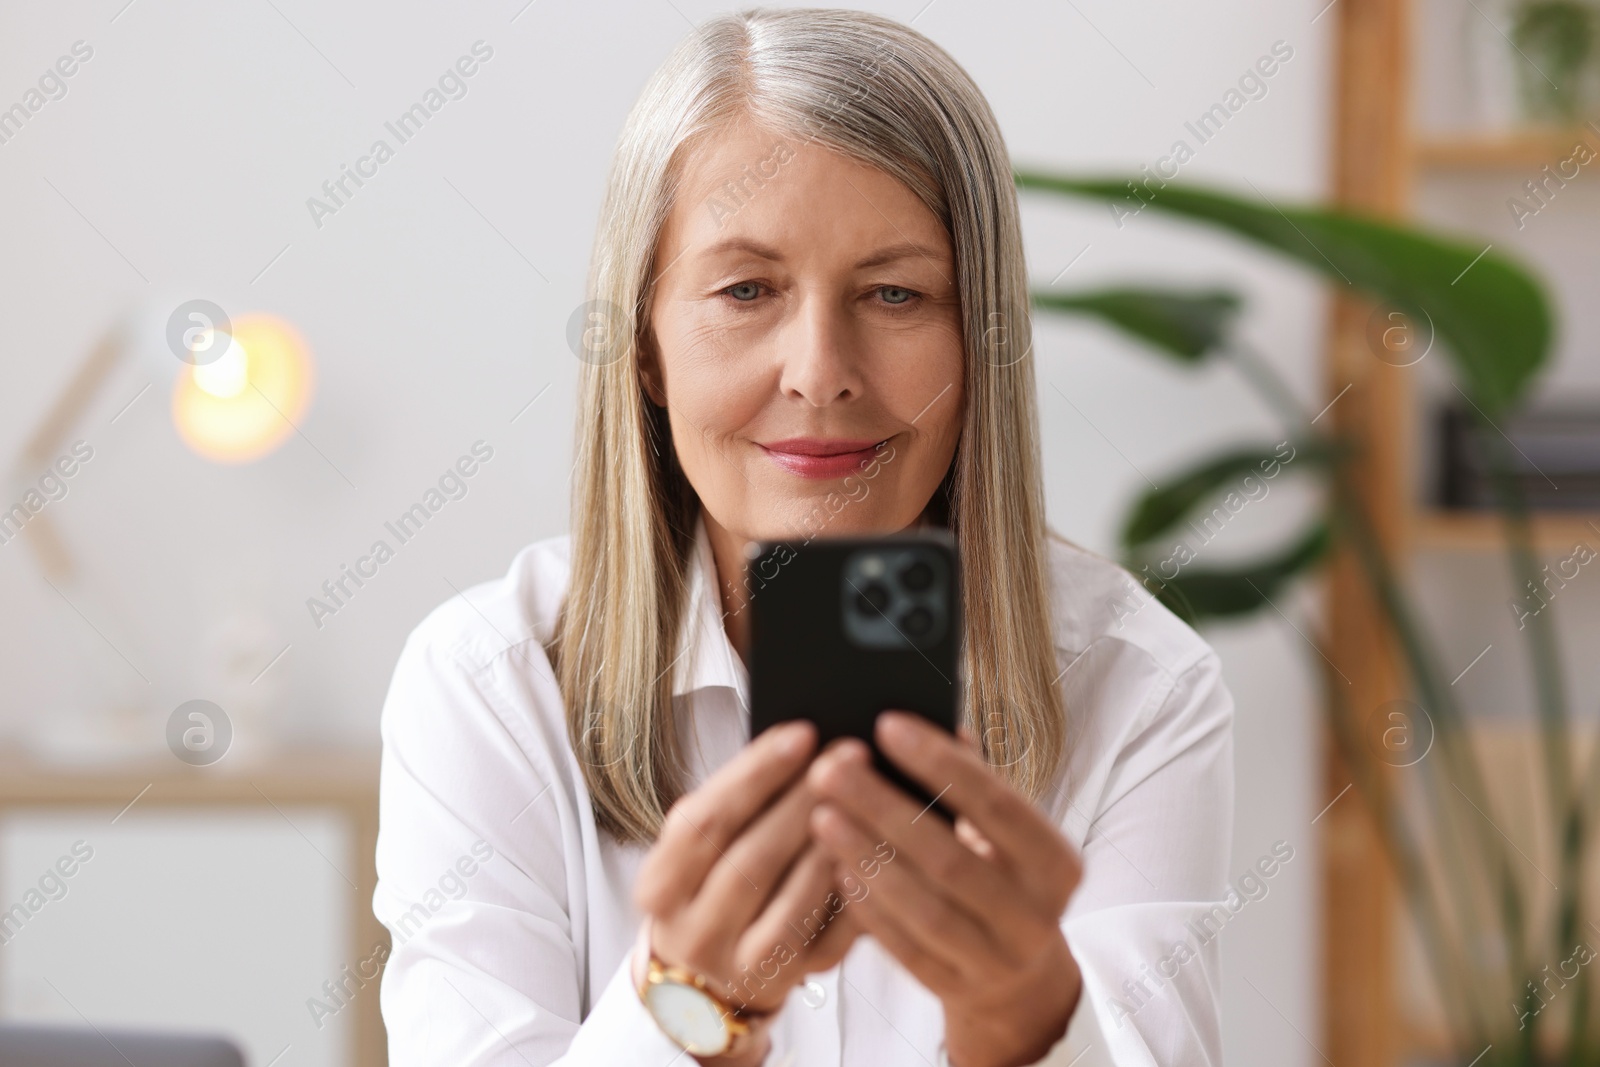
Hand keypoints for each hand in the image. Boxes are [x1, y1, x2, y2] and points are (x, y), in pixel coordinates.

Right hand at [633, 719, 863, 1064]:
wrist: (704, 979)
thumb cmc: (711, 884)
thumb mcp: (700, 849)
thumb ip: (736, 805)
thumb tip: (802, 744)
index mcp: (660, 887)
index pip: (704, 821)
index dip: (755, 774)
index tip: (802, 733)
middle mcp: (692, 933)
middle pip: (751, 860)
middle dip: (804, 801)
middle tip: (849, 754)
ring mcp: (738, 967)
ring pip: (792, 904)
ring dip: (834, 846)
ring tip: (868, 797)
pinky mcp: (786, 985)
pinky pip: (828, 939)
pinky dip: (854, 895)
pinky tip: (879, 854)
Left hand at [806, 712, 1083, 1066]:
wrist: (1018, 975)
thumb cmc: (1000, 873)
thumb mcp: (1003, 831)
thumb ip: (973, 778)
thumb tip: (931, 716)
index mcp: (1057, 863)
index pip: (998, 804)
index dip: (940, 764)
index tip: (885, 725)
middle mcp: (1037, 916)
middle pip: (951, 858)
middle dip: (884, 809)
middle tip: (830, 768)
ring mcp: (997, 961)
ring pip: (924, 908)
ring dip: (867, 856)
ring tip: (821, 814)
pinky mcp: (957, 989)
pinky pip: (906, 949)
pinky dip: (870, 908)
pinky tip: (837, 869)